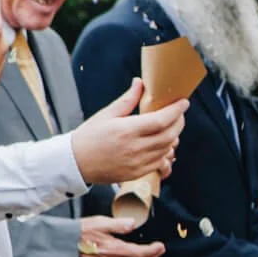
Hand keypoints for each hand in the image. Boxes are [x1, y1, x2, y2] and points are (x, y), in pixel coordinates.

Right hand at [69, 81, 186, 184]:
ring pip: (167, 149)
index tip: (183, 103)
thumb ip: (127, 100)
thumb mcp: (106, 114)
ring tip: (170, 128)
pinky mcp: (138, 173)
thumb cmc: (88, 137)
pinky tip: (163, 146)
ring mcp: (138, 163)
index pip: (161, 120)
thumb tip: (139, 83)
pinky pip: (161, 164)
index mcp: (126, 130)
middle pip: (169, 135)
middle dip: (179, 123)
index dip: (176, 111)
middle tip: (179, 114)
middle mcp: (135, 148)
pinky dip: (166, 153)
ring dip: (173, 138)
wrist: (74, 163)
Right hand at [77, 214, 163, 256]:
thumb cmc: (79, 232)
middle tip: (159, 251)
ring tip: (150, 256)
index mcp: (114, 250)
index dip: (152, 250)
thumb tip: (132, 223)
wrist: (61, 243)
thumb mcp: (100, 223)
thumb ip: (118, 224)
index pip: (139, 253)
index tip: (160, 246)